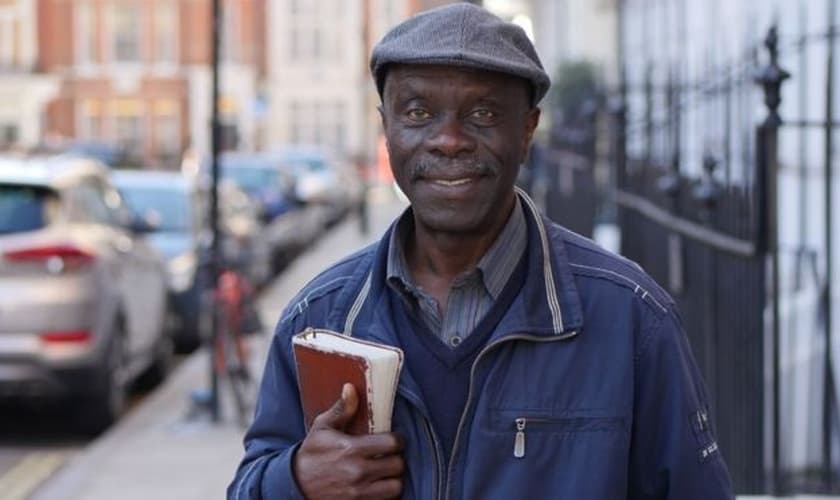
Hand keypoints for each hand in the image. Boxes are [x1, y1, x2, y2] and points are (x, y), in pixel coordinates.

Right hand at [293, 383, 404, 499]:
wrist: (295, 485)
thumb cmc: (311, 454)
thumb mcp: (322, 428)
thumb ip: (341, 409)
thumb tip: (351, 388)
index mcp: (351, 449)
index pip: (392, 443)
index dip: (397, 440)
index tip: (393, 440)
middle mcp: (357, 472)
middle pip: (397, 465)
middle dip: (396, 459)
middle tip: (390, 456)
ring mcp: (358, 492)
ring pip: (395, 486)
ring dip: (394, 479)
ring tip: (386, 472)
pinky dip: (385, 493)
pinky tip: (378, 484)